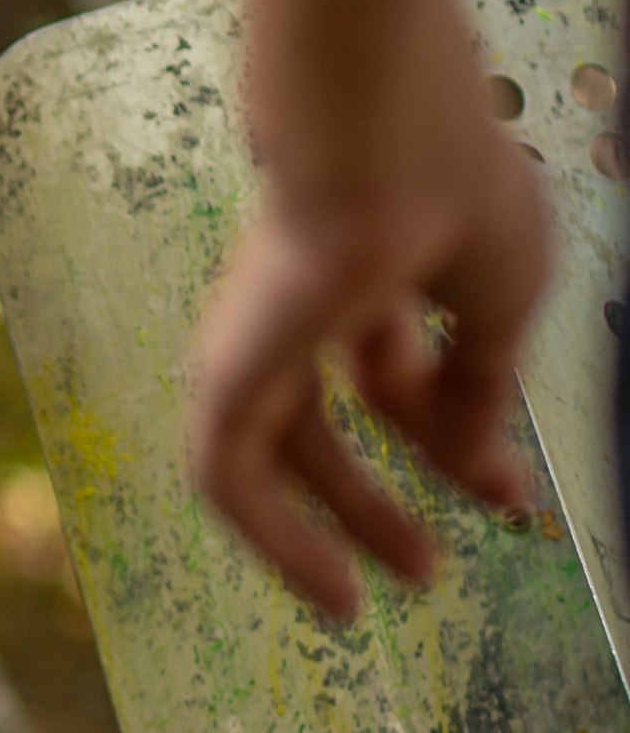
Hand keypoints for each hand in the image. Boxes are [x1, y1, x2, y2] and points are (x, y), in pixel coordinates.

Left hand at [190, 0, 552, 619]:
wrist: (379, 129)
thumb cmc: (446, 178)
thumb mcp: (500, 299)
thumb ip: (480, 385)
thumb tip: (481, 460)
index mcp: (373, 264)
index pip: (401, 370)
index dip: (459, 438)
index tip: (511, 501)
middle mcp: (302, 298)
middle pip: (328, 417)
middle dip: (376, 498)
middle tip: (425, 573)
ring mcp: (256, 330)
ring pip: (270, 451)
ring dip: (323, 530)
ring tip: (360, 603)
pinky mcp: (222, 366)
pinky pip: (227, 477)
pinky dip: (273, 540)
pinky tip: (328, 590)